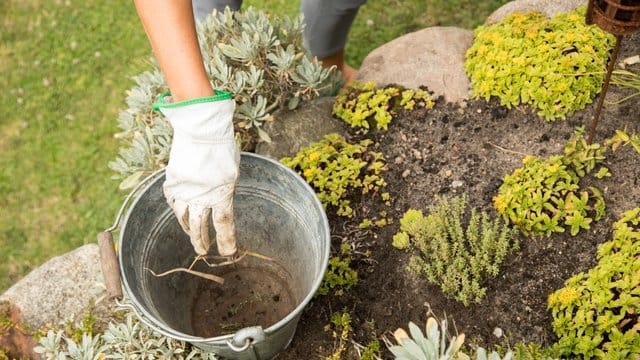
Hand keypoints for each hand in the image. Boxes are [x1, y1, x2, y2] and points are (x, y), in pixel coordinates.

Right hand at [154, 91, 238, 255]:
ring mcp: (185, 190)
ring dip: (189, 230)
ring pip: (184, 219)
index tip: (229, 253)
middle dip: (203, 242)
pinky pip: (173, 203)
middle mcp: (202, 196)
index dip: (226, 241)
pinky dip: (177, 211)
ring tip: (192, 236)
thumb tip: (220, 202)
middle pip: (200, 227)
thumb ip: (226, 190)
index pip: (224, 224)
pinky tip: (181, 215)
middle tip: (204, 252)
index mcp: (222, 193)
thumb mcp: (232, 172)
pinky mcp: (172, 182)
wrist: (201, 129)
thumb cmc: (222, 148)